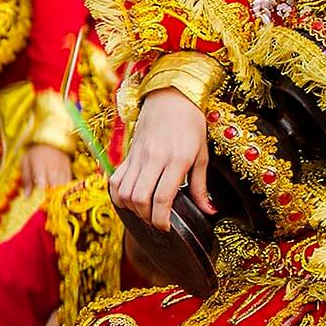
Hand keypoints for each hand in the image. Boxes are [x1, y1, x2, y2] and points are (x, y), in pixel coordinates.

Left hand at [21, 143, 72, 192]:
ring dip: (56, 186)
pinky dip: (63, 183)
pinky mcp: (69, 166)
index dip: (39, 188)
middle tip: (44, 184)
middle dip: (48, 187)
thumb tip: (26, 195)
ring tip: (50, 182)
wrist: (50, 141)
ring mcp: (62, 166)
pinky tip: (58, 180)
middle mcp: (52, 166)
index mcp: (39, 164)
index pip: (41, 184)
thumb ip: (26, 179)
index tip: (37, 187)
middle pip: (53, 185)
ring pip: (62, 184)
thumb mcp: (25, 163)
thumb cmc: (35, 153)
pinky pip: (68, 180)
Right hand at [109, 88, 212, 231]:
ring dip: (132, 209)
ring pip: (125, 192)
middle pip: (140, 198)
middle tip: (157, 222)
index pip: (162, 197)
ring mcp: (138, 155)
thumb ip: (201, 186)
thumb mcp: (202, 155)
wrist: (171, 97)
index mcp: (177, 159)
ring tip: (145, 213)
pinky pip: (115, 180)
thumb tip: (209, 211)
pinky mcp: (128, 153)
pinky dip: (119, 196)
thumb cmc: (192, 126)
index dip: (161, 218)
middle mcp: (154, 158)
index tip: (167, 228)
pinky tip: (130, 200)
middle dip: (147, 218)